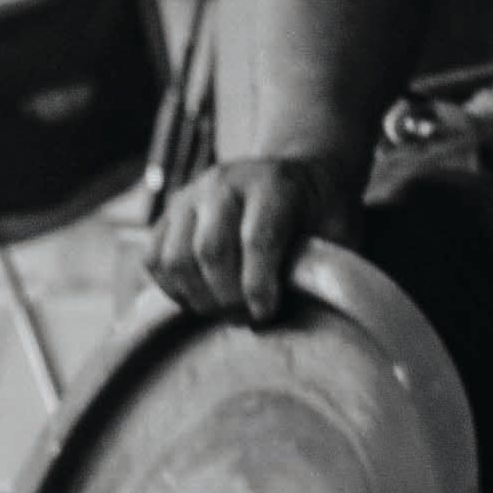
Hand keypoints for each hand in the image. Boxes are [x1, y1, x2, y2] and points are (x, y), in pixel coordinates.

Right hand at [146, 154, 357, 327]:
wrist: (298, 175)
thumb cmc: (321, 213)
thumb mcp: (338, 230)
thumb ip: (322, 262)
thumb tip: (298, 306)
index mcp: (272, 184)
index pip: (256, 239)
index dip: (258, 286)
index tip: (266, 314)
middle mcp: (224, 183)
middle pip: (209, 252)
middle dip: (226, 298)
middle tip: (246, 317)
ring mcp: (190, 195)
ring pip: (174, 259)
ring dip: (197, 297)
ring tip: (224, 310)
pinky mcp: (168, 213)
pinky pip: (153, 260)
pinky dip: (172, 288)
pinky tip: (200, 298)